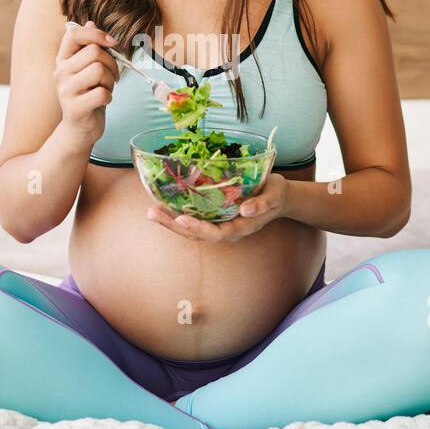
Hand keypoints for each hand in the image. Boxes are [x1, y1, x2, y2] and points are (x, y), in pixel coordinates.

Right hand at [54, 19, 118, 148]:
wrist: (79, 129)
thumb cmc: (88, 95)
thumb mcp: (89, 69)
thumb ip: (89, 48)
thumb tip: (90, 23)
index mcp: (63, 59)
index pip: (74, 34)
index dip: (97, 35)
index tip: (112, 43)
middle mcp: (60, 72)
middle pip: (94, 52)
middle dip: (111, 63)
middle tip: (113, 75)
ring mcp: (65, 91)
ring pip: (98, 71)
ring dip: (110, 81)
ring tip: (106, 89)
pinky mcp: (74, 108)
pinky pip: (101, 93)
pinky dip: (108, 97)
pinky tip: (102, 102)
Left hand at [144, 173, 289, 241]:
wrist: (278, 196)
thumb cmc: (276, 194)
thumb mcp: (274, 196)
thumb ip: (262, 204)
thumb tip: (245, 209)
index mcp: (239, 228)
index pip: (215, 233)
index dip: (198, 228)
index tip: (181, 219)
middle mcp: (226, 228)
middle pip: (196, 233)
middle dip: (173, 225)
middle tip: (152, 213)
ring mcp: (219, 223)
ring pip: (191, 227)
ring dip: (170, 221)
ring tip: (151, 211)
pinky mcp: (214, 214)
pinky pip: (194, 217)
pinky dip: (178, 213)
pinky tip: (163, 203)